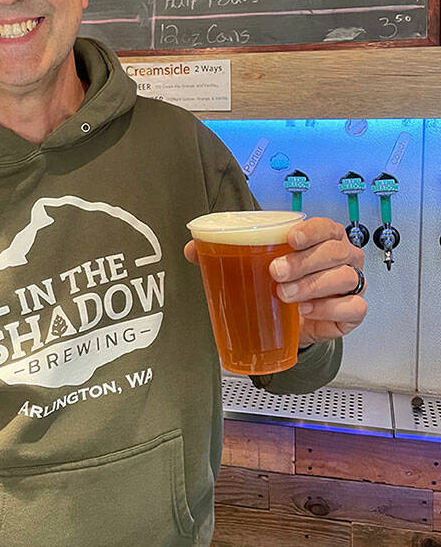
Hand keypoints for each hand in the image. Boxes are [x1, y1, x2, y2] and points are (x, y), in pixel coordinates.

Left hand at [184, 217, 366, 348]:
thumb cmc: (283, 281)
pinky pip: (353, 307)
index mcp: (323, 238)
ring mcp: (351, 283)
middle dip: (304, 262)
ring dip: (313, 286)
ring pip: (344, 278)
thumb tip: (193, 248)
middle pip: (335, 251)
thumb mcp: (257, 264)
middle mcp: (342, 257)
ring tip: (286, 295)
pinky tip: (309, 311)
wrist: (294, 320)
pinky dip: (331, 309)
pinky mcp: (352, 310)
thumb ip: (227, 251)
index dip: (311, 230)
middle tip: (276, 273)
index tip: (290, 238)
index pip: (326, 226)